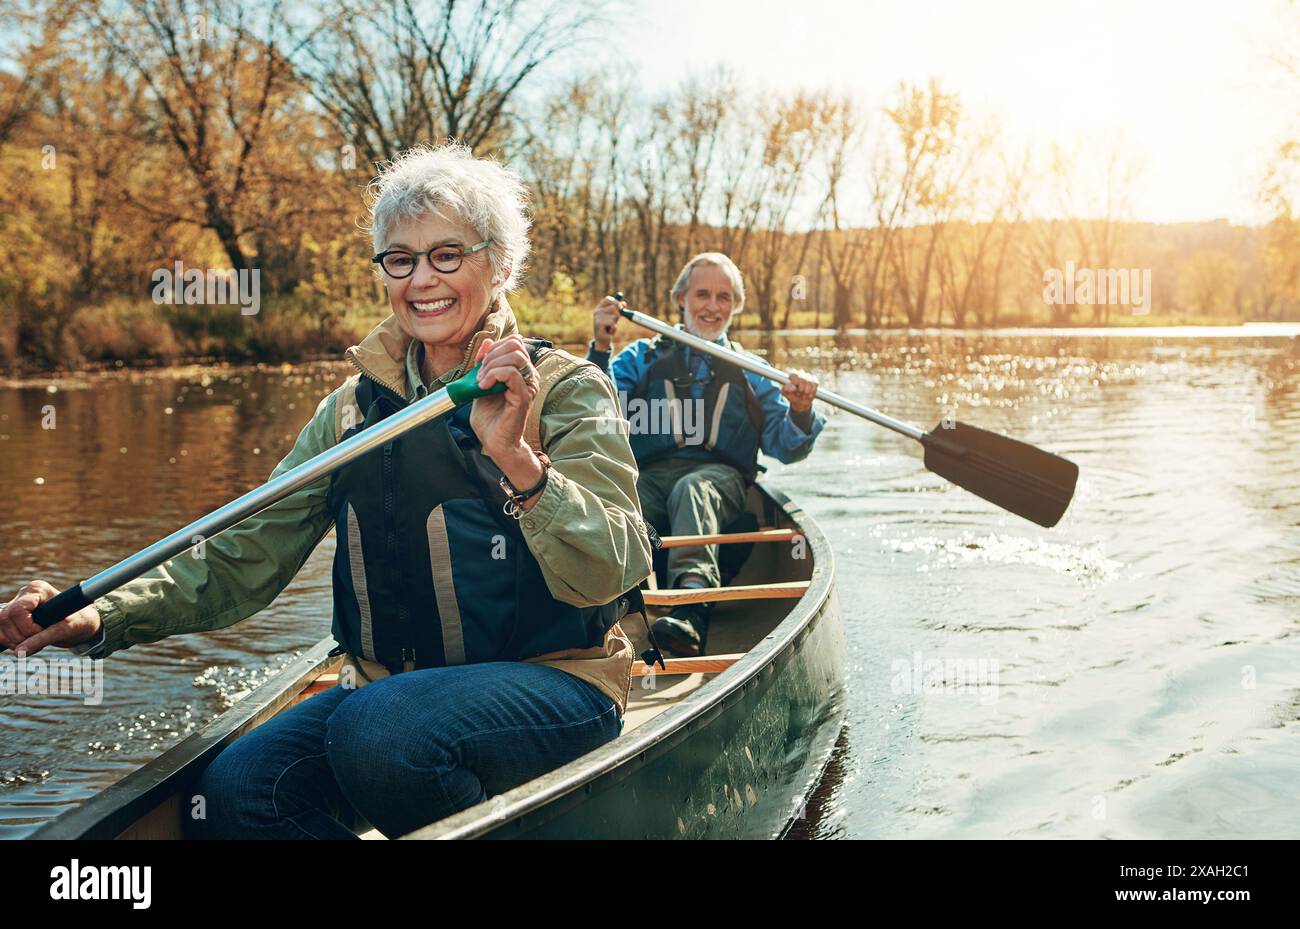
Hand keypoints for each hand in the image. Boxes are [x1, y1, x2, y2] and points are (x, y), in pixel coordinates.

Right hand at [0, 579, 101, 655]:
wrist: (82, 623)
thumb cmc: (79, 621)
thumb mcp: (65, 630)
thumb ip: (42, 639)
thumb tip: (19, 652)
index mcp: (38, 589)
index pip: (18, 610)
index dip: (27, 628)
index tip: (43, 633)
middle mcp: (24, 594)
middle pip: (4, 618)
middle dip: (19, 637)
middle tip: (38, 643)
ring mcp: (16, 604)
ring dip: (13, 641)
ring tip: (34, 645)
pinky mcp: (12, 617)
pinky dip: (9, 642)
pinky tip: (24, 645)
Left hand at [469, 333, 540, 453]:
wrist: (494, 442)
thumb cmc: (490, 418)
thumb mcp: (481, 383)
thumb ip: (484, 363)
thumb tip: (486, 342)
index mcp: (521, 372)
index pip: (514, 343)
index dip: (494, 347)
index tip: (480, 364)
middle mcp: (529, 376)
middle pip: (516, 345)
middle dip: (492, 354)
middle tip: (479, 373)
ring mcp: (528, 385)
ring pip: (515, 356)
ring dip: (492, 365)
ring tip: (481, 381)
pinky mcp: (524, 396)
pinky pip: (511, 373)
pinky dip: (493, 375)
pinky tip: (483, 386)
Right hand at [592, 294, 625, 351]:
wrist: (602, 340)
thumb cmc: (608, 328)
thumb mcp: (613, 317)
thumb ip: (617, 309)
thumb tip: (624, 303)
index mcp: (599, 308)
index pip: (608, 299)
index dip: (616, 302)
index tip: (621, 307)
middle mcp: (597, 311)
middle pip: (614, 306)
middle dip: (617, 314)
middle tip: (613, 321)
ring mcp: (597, 317)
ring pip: (615, 315)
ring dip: (615, 322)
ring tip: (609, 327)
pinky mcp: (599, 325)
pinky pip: (613, 324)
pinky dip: (613, 328)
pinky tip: (608, 331)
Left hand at [782, 371, 817, 413]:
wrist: (800, 402)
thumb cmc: (791, 395)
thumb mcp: (785, 393)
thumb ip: (786, 389)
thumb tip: (793, 387)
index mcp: (792, 375)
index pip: (794, 374)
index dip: (796, 380)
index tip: (796, 388)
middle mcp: (800, 373)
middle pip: (803, 377)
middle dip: (802, 388)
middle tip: (799, 394)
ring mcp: (808, 376)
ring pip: (809, 381)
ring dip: (807, 391)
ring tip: (803, 396)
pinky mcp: (814, 380)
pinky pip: (815, 384)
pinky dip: (812, 391)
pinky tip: (809, 395)